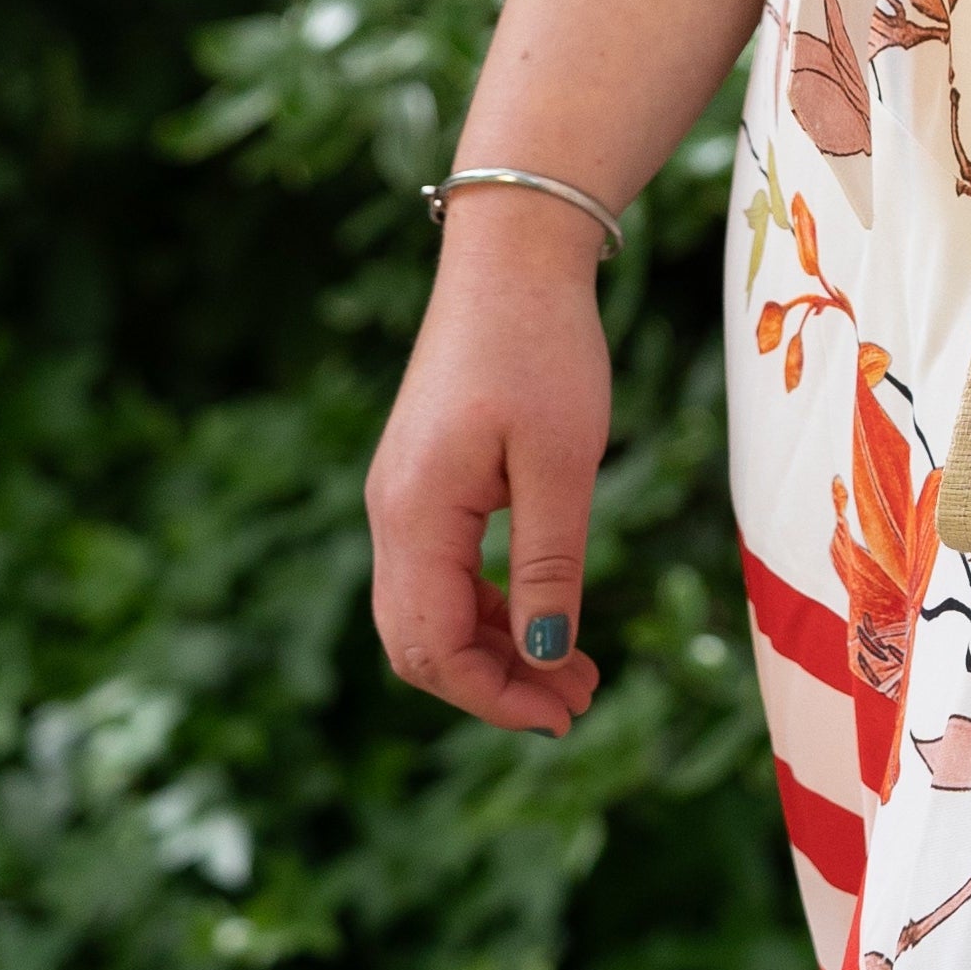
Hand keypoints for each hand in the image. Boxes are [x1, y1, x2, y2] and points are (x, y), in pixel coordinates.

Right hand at [365, 192, 613, 734]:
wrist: (513, 255)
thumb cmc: (542, 347)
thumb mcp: (561, 462)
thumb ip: (550, 563)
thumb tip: (548, 659)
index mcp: (415, 515)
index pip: (431, 648)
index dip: (494, 697)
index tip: (564, 714)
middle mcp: (392, 515)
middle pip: (420, 643)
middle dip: (495, 685)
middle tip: (578, 702)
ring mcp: (403, 497)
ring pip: (429, 612)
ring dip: (495, 650)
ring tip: (576, 670)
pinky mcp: (424, 480)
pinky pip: (442, 572)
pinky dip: (488, 607)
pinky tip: (543, 614)